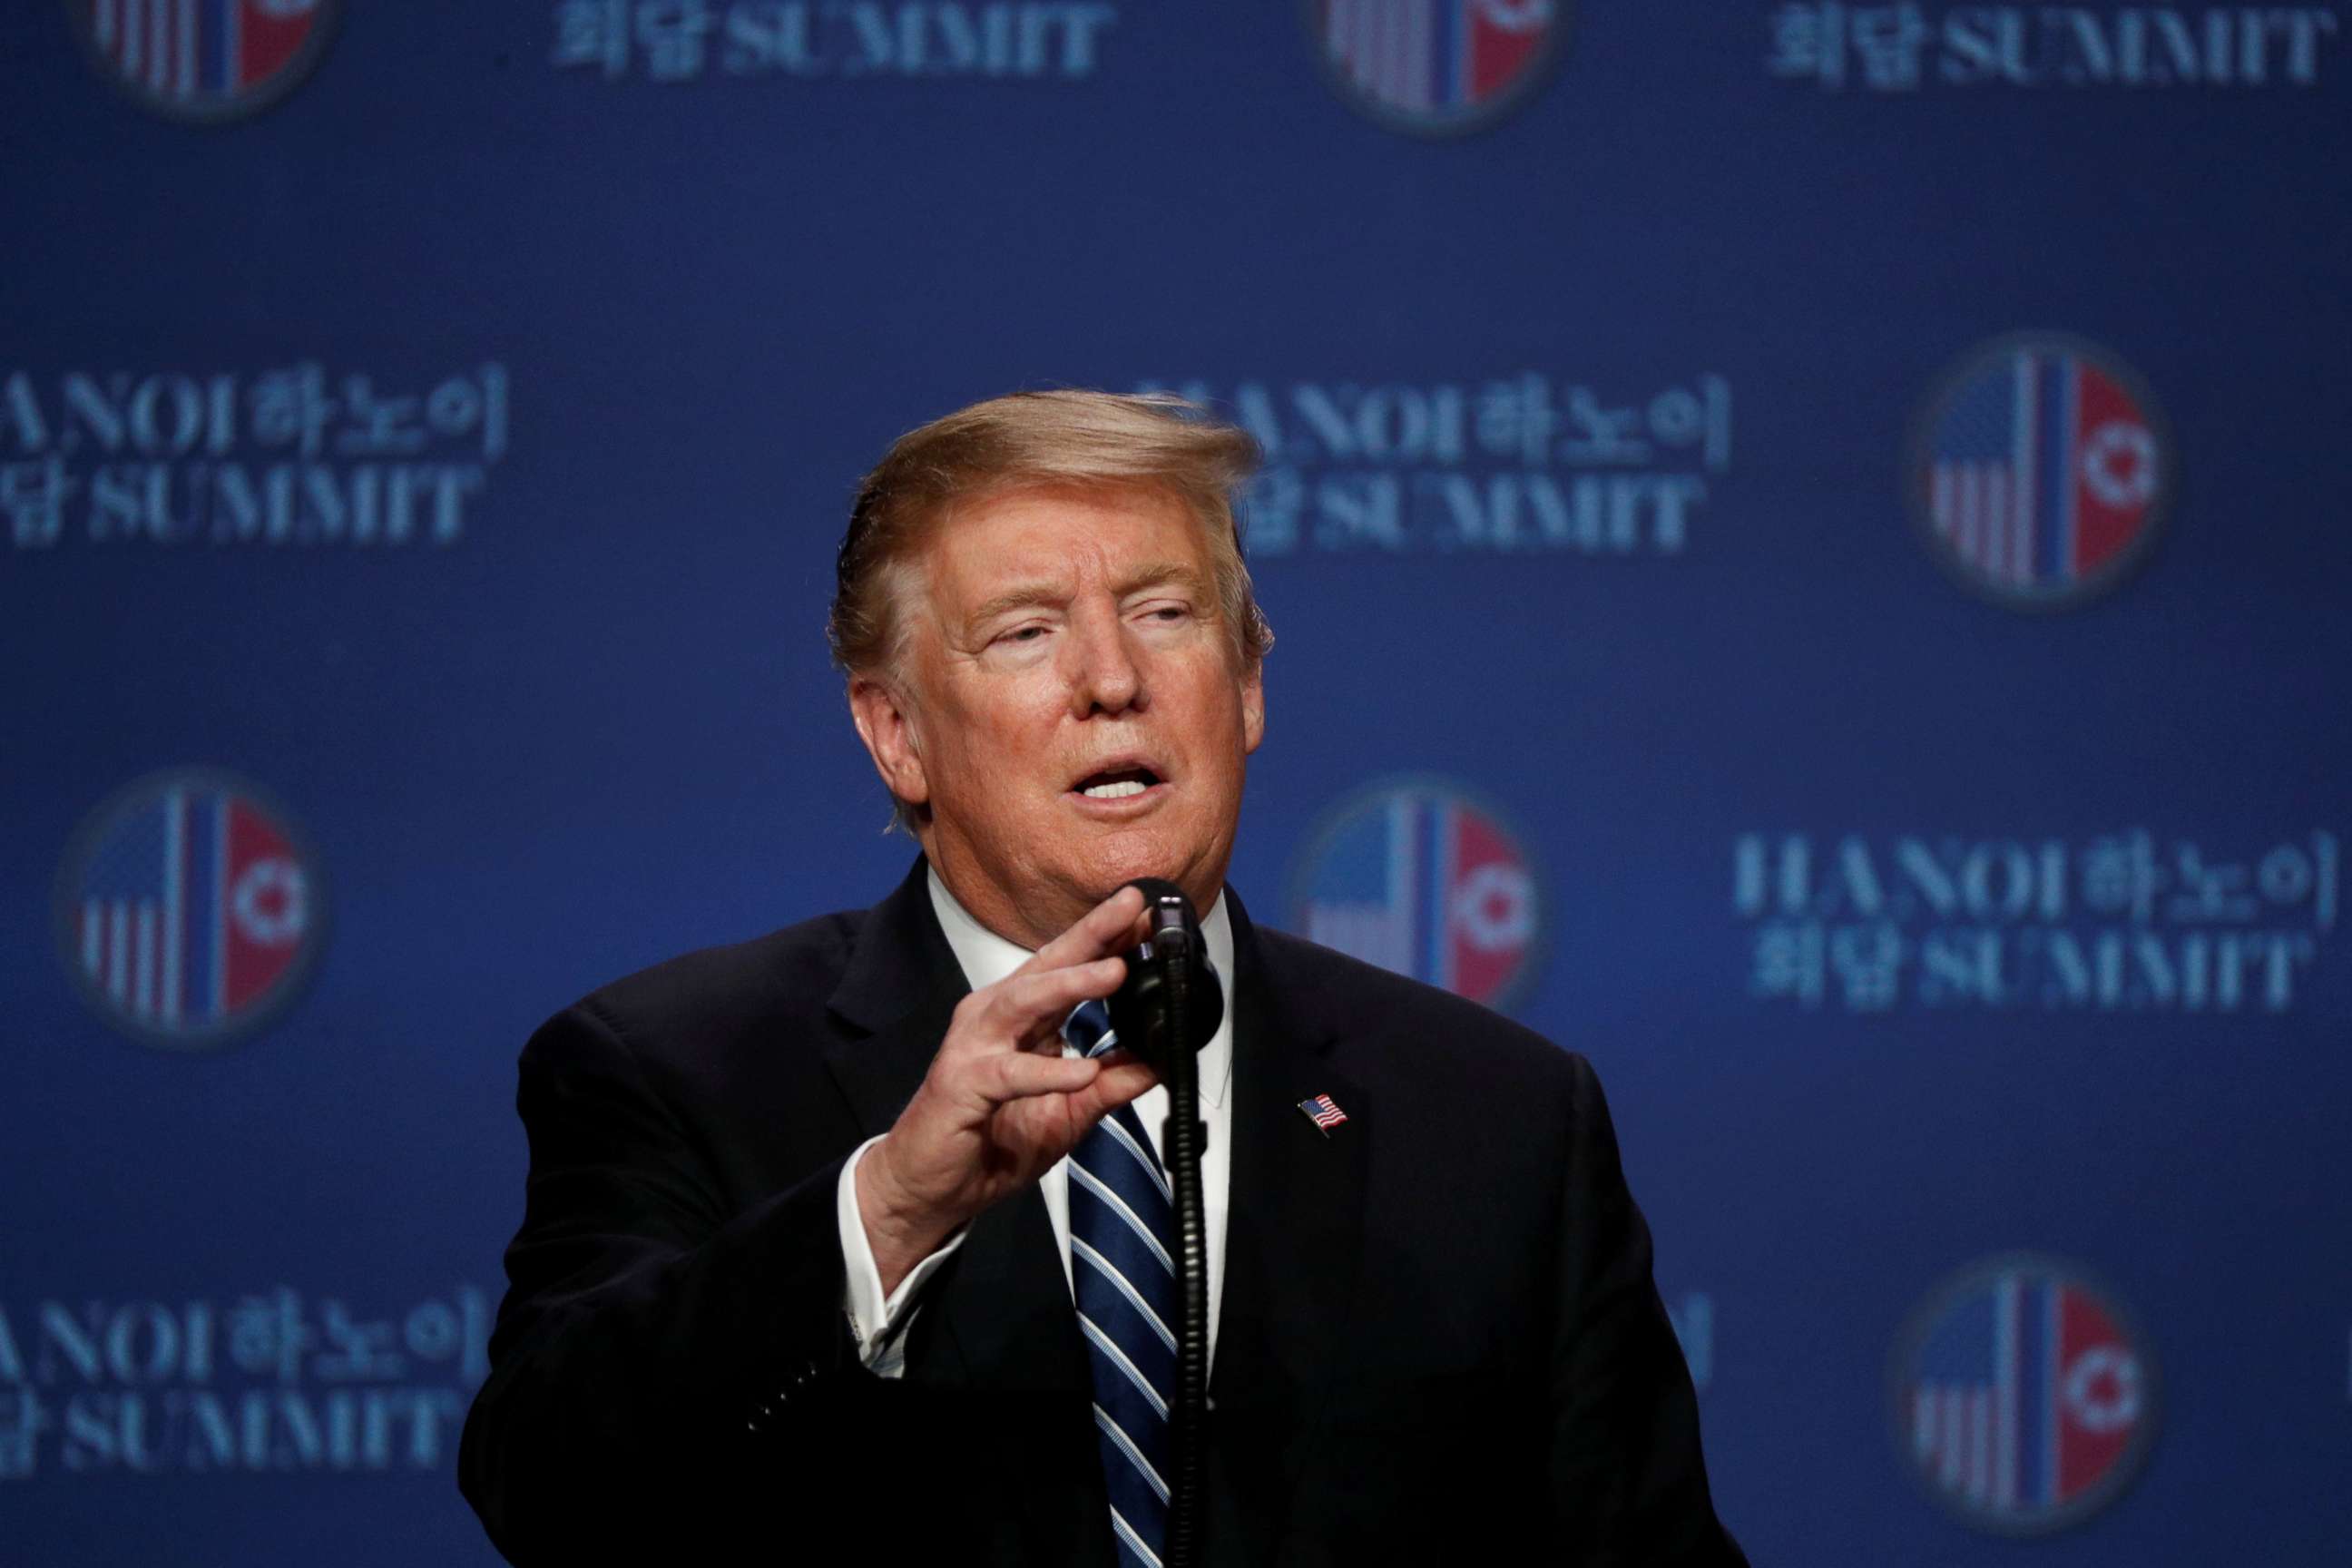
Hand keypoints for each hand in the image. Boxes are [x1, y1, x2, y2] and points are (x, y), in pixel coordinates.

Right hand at [856, 885, 1157, 1293]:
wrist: (930, 1188)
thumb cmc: (989, 1140)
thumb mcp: (1067, 1113)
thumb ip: (1110, 1084)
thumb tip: (1161, 1062)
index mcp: (1021, 1018)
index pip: (1067, 967)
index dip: (1106, 940)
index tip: (1147, 914)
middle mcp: (994, 1020)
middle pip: (1046, 966)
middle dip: (1090, 935)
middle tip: (1131, 909)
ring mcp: (974, 1048)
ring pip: (1024, 1002)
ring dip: (1070, 985)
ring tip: (1114, 971)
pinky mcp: (962, 1085)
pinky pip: (1010, 1073)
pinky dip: (1048, 1070)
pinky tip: (1082, 1070)